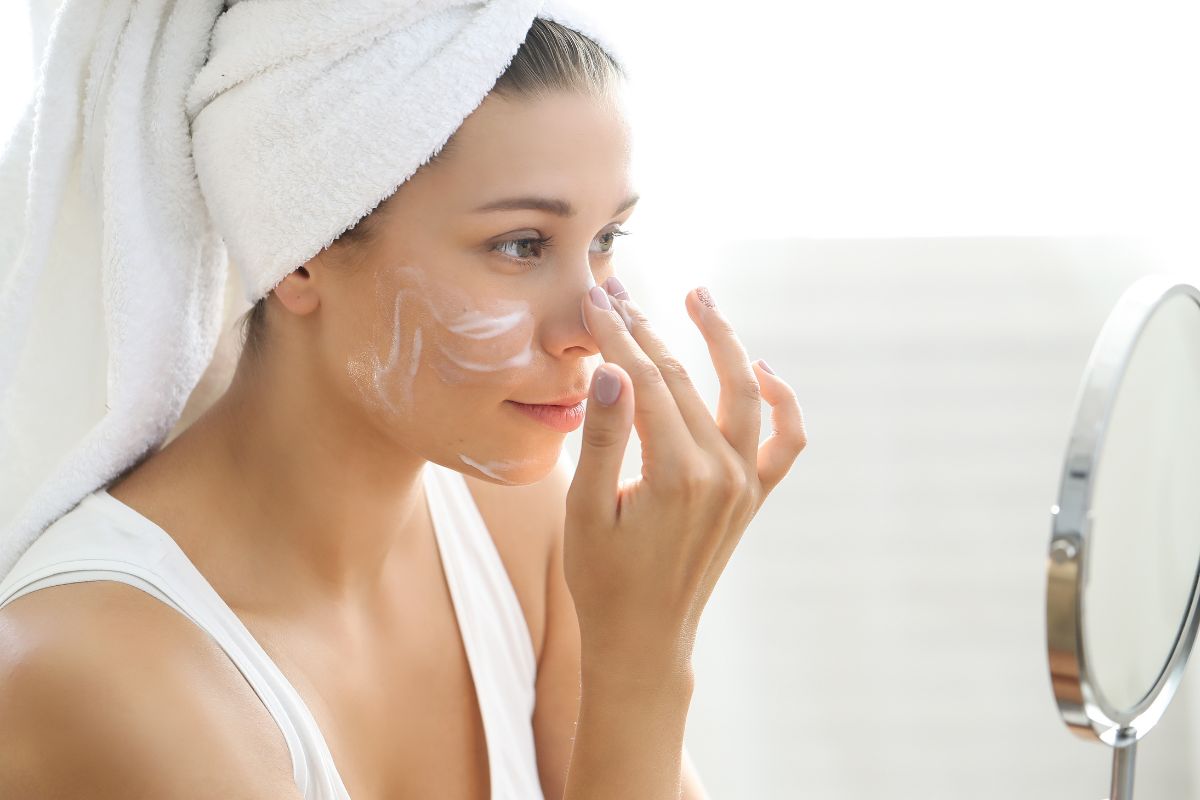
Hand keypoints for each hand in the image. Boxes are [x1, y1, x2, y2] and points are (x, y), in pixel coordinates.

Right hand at [565, 277, 805, 682]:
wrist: (645, 637)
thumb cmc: (603, 580)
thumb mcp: (584, 511)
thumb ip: (602, 438)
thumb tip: (612, 370)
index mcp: (675, 475)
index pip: (643, 382)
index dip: (616, 336)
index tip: (595, 300)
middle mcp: (720, 474)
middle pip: (682, 379)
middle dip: (647, 331)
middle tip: (618, 291)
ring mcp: (744, 485)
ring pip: (741, 393)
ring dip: (723, 342)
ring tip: (699, 297)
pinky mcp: (753, 497)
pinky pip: (786, 442)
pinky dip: (783, 403)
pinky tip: (762, 370)